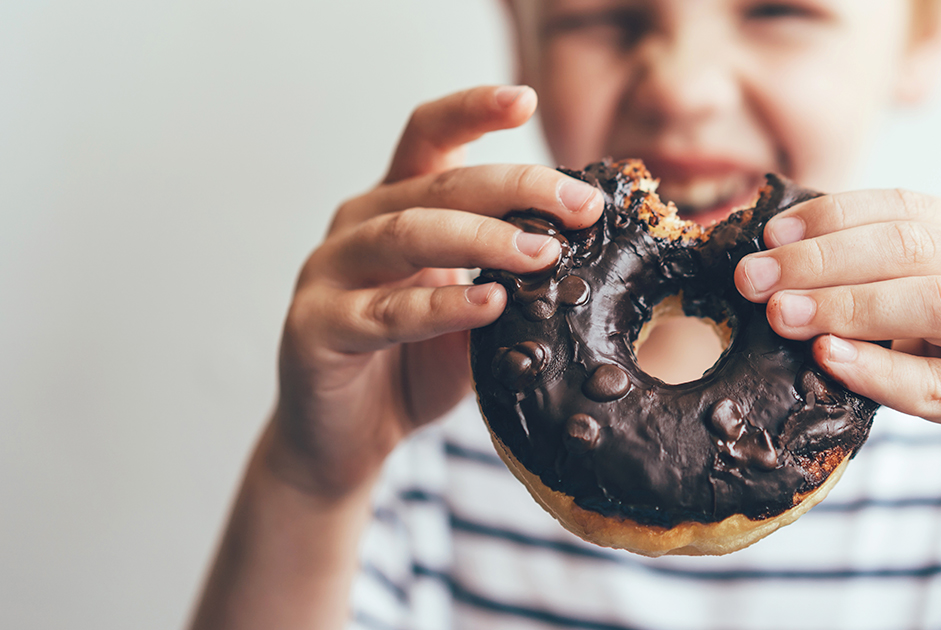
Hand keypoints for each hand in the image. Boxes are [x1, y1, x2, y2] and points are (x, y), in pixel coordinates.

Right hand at [265, 85, 603, 497]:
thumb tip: (587, 255)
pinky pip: (385, 311)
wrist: (347, 439)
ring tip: (545, 252)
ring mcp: (329, 272)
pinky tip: (490, 304)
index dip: (471, 110)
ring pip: (407, 233)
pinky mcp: (315, 327)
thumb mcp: (475, 314)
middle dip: (517, 187)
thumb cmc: (414, 366)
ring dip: (483, 239)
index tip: (524, 98)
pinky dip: (442, 306)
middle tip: (580, 204)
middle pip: (436, 182)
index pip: (429, 137)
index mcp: (396, 205)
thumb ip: (510, 280)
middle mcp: (359, 225)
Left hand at [734, 189, 940, 532]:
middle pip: (907, 245)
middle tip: (751, 279)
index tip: (767, 235)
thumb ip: (901, 280)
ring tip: (780, 313)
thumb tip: (791, 271)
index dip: (828, 216)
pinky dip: (880, 370)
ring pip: (929, 301)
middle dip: (818, 257)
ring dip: (844, 303)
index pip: (903, 206)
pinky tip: (829, 360)